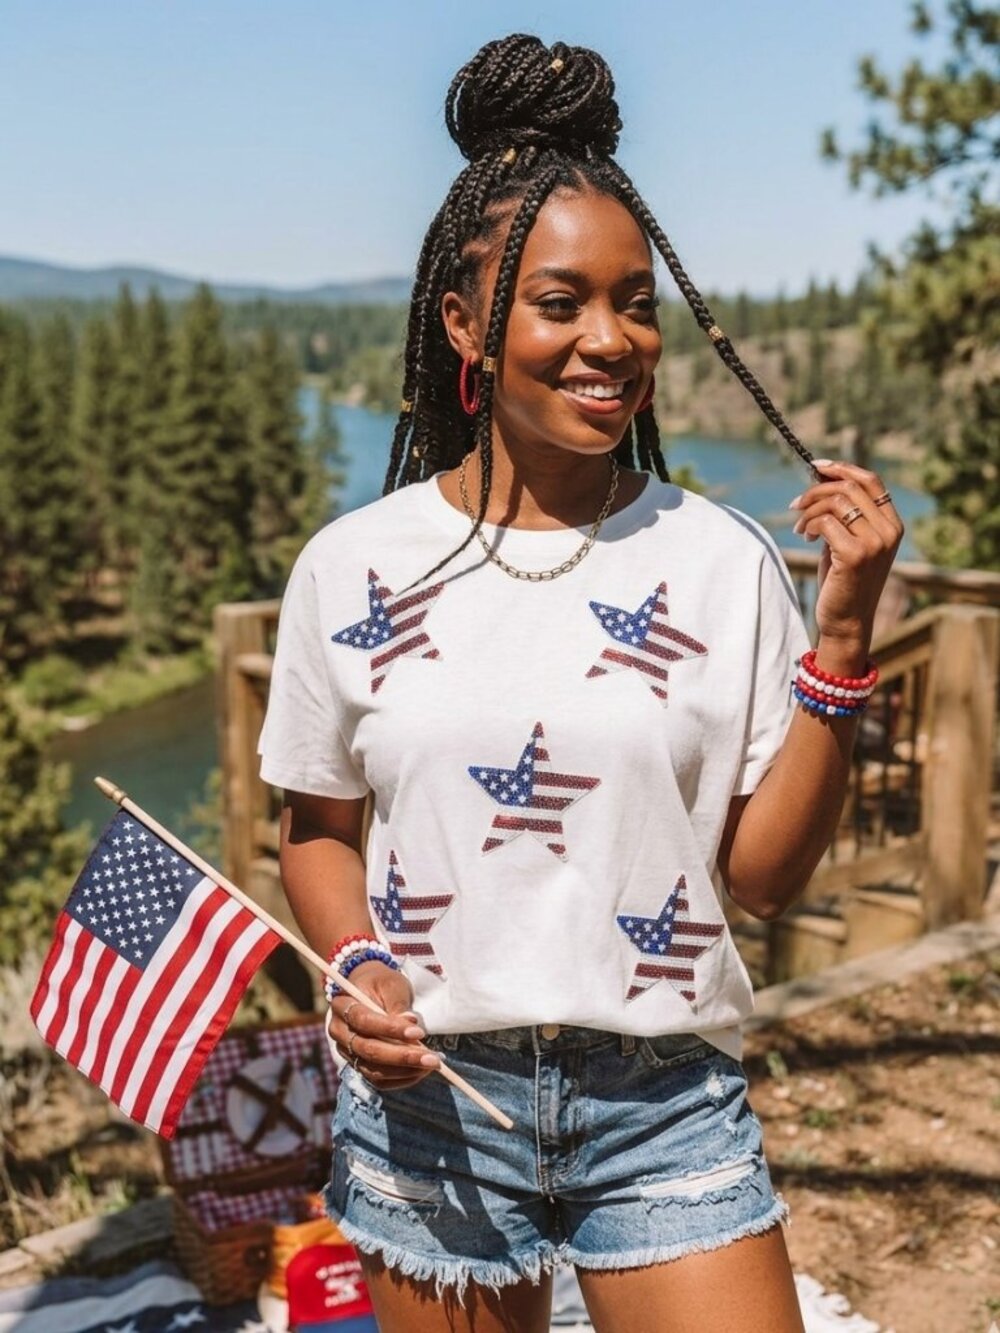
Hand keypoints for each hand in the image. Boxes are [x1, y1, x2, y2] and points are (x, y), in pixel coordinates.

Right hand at [327, 961, 440, 1090]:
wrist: (372, 991)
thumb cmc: (382, 984)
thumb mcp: (391, 984)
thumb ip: (397, 1004)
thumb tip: (409, 1023)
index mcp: (343, 1005)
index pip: (364, 1021)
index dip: (390, 1029)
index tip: (418, 1032)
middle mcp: (340, 1032)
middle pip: (368, 1050)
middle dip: (402, 1056)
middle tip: (432, 1058)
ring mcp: (348, 1052)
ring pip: (374, 1070)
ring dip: (405, 1070)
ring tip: (431, 1063)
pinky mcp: (359, 1066)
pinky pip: (379, 1080)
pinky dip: (401, 1079)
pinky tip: (421, 1071)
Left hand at [789, 459, 903, 648]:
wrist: (846, 620)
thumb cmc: (843, 580)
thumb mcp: (848, 541)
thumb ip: (844, 513)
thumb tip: (821, 478)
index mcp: (892, 524)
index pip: (871, 480)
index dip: (842, 468)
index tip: (816, 466)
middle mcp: (888, 531)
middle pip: (848, 487)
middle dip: (815, 491)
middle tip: (796, 505)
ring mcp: (875, 543)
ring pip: (835, 502)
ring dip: (809, 511)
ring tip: (800, 528)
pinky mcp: (855, 555)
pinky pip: (825, 522)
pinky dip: (809, 525)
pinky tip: (806, 538)